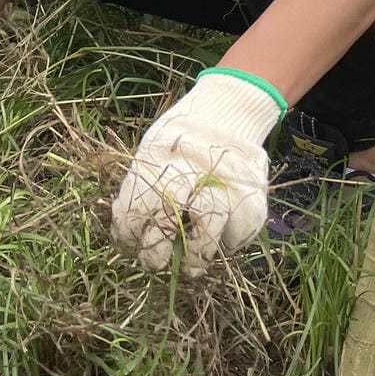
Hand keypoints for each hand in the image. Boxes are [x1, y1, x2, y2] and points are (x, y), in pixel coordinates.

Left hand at [110, 70, 283, 275]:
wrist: (229, 110)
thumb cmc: (182, 135)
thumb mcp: (154, 147)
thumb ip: (141, 182)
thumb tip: (122, 223)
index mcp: (159, 159)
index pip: (136, 206)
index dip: (129, 233)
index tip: (129, 244)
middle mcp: (192, 173)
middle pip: (167, 223)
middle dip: (156, 251)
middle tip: (153, 262)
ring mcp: (226, 187)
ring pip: (206, 235)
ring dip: (194, 256)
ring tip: (190, 265)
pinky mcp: (252, 200)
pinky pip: (237, 235)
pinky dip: (226, 243)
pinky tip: (218, 241)